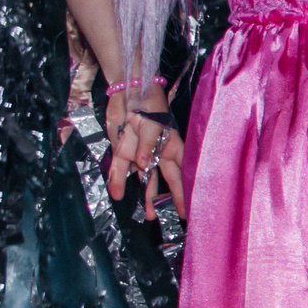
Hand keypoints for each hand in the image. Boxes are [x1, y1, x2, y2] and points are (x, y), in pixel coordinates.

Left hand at [106, 81, 187, 221]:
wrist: (126, 89)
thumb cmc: (146, 103)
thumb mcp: (150, 122)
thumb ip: (147, 144)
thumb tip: (144, 164)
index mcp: (171, 147)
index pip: (182, 172)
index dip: (186, 190)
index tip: (189, 207)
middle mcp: (157, 153)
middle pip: (165, 180)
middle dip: (168, 199)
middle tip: (174, 217)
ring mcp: (139, 153)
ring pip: (143, 179)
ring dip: (144, 196)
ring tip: (147, 215)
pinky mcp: (122, 150)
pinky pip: (119, 169)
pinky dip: (118, 181)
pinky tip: (117, 194)